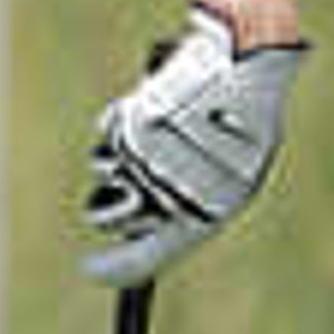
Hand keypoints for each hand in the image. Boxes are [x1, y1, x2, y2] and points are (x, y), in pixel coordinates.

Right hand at [84, 11, 305, 283]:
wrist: (243, 62)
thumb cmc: (240, 118)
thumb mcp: (227, 172)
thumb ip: (189, 204)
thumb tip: (142, 233)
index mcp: (210, 211)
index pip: (154, 254)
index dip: (119, 266)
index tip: (89, 270)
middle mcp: (176, 191)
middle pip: (115, 220)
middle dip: (113, 203)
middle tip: (129, 181)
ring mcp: (153, 158)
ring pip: (105, 174)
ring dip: (117, 158)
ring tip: (153, 129)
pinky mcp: (136, 126)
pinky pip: (107, 139)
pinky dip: (119, 125)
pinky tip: (149, 106)